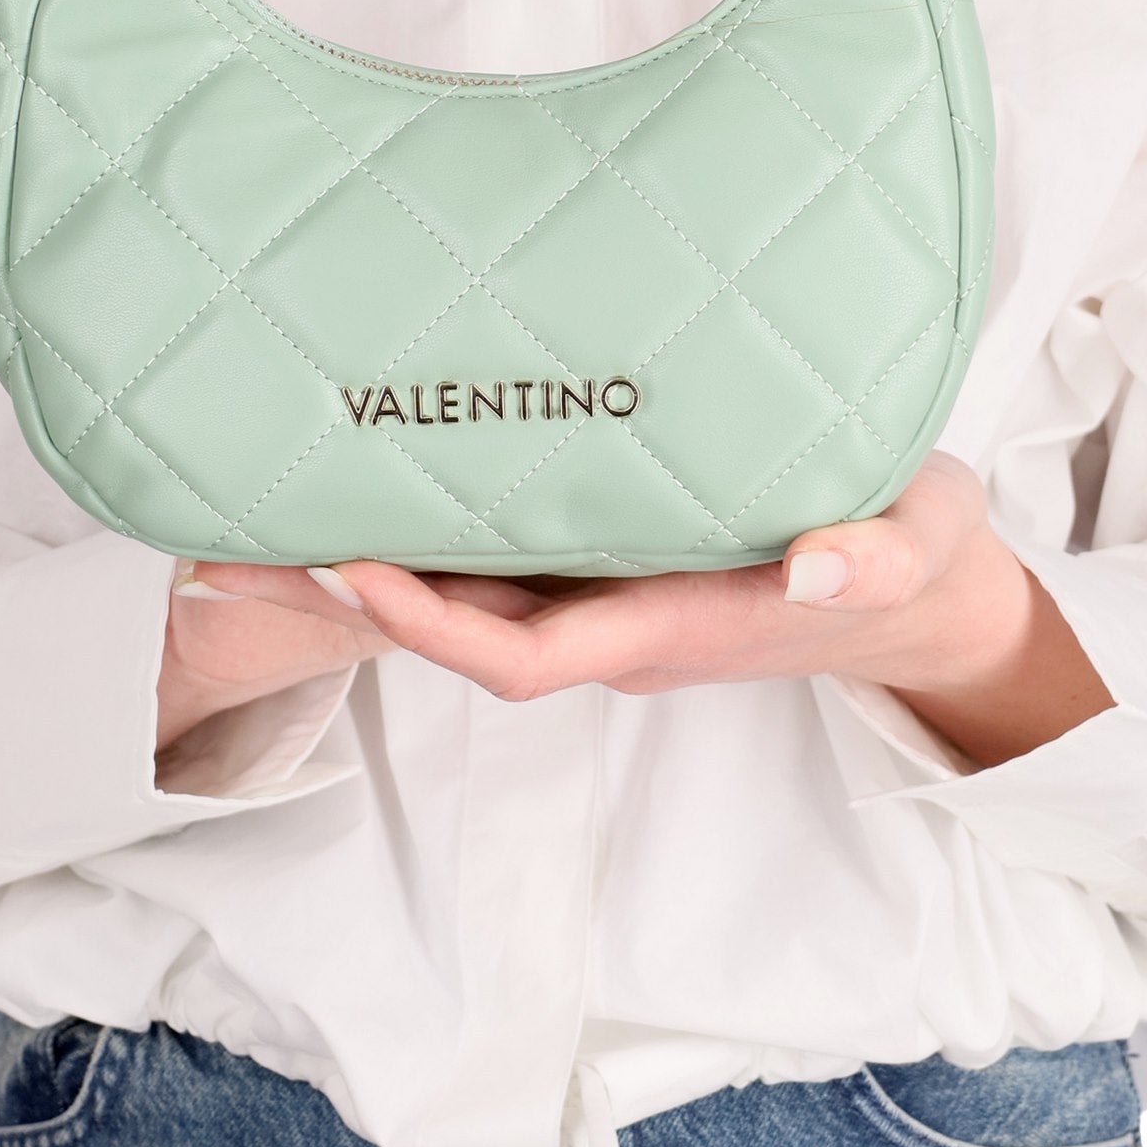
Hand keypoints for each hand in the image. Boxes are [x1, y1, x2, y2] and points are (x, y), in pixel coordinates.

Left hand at [188, 456, 1114, 768]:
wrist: (923, 597)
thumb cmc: (916, 561)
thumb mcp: (919, 546)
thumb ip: (877, 558)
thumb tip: (815, 565)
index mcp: (672, 623)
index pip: (525, 654)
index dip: (433, 625)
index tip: (354, 569)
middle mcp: (615, 621)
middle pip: (456, 635)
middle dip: (345, 602)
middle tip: (222, 553)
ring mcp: (605, 597)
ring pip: (461, 601)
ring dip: (359, 573)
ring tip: (244, 525)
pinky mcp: (606, 562)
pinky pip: (491, 564)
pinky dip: (416, 543)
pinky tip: (355, 492)